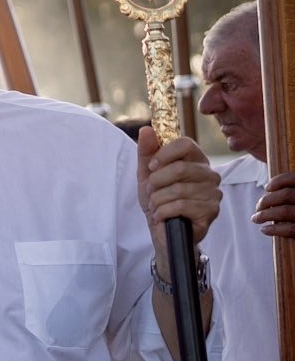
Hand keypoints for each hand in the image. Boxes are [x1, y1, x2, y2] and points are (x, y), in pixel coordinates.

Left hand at [137, 130, 220, 246]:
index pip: (185, 143)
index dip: (163, 154)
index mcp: (196, 160)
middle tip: (151, 192)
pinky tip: (162, 216)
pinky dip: (163, 212)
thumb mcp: (146, 174)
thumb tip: (146, 129)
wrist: (162, 230)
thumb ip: (146, 152)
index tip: (151, 167)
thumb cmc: (158, 200)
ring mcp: (214, 193)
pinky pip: (181, 206)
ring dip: (157, 200)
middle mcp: (210, 174)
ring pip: (178, 190)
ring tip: (157, 206)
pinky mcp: (212, 211)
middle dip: (156, 182)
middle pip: (180, 168)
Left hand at [255, 170, 294, 237]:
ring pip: (285, 211)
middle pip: (286, 195)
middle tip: (257, 208)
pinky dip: (273, 229)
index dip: (279, 181)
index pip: (294, 178)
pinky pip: (290, 229)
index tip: (267, 188)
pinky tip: (264, 229)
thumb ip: (290, 195)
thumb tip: (269, 191)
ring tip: (255, 219)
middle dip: (266, 200)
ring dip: (264, 215)